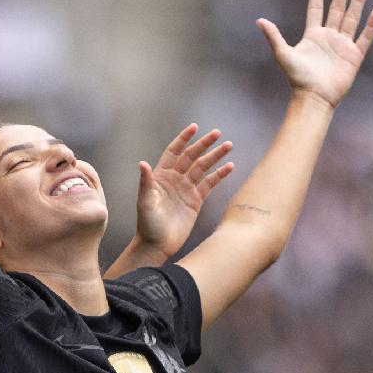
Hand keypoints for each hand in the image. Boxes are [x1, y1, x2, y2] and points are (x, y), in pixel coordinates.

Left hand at [134, 124, 233, 256]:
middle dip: (203, 144)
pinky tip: (229, 166)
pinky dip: (219, 175)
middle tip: (216, 133)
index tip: (194, 128)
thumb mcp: (145, 202)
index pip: (173, 152)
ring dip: (215, 156)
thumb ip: (146, 182)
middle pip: (191, 156)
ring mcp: (186, 189)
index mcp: (160, 176)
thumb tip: (142, 163)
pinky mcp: (196, 200)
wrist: (157, 244)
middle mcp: (174, 179)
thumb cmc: (147, 224)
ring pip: (203, 168)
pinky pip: (209, 184)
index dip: (183, 139)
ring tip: (228, 145)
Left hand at [257, 0, 372, 108]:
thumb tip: (259, 21)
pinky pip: (364, 37)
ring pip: (352, 18)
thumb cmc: (297, 78)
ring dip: (357, 2)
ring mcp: (342, 45)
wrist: (314, 97)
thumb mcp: (283, 54)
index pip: (315, 10)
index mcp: (312, 36)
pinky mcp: (354, 56)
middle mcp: (329, 37)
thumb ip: (274, 37)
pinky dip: (370, 26)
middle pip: (336, 10)